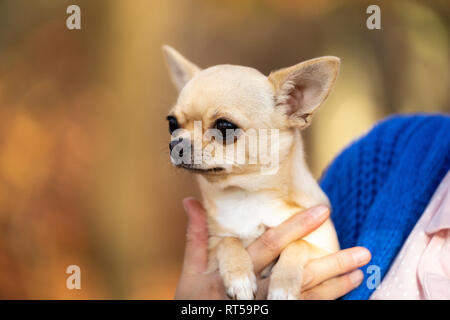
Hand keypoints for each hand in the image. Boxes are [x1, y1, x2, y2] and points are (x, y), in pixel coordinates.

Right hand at [174, 197, 370, 299]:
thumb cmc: (193, 303)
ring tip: (360, 268)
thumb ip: (197, 237)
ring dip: (336, 283)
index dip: (295, 228)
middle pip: (297, 276)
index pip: (268, 247)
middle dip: (330, 263)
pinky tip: (347, 288)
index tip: (322, 211)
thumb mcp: (191, 273)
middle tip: (362, 251)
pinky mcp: (277, 317)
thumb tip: (191, 201)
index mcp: (233, 274)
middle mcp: (254, 294)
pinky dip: (328, 299)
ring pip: (306, 296)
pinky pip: (306, 310)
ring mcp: (267, 310)